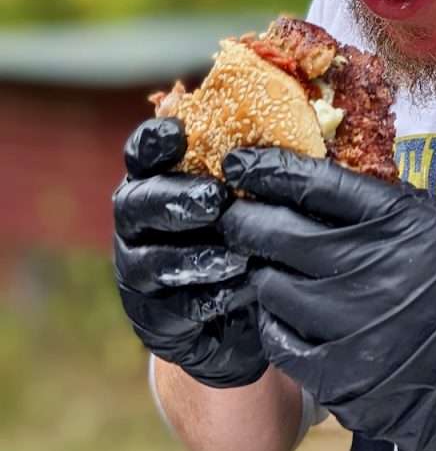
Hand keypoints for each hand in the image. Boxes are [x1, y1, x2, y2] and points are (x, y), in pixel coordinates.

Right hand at [113, 118, 266, 388]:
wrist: (252, 311)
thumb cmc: (254, 233)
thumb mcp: (255, 197)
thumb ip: (252, 170)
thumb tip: (284, 138)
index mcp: (157, 180)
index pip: (142, 154)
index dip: (153, 141)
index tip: (180, 132)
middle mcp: (138, 222)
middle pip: (135, 203)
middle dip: (173, 199)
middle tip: (216, 200)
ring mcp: (137, 271)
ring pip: (146, 261)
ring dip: (190, 257)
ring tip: (233, 257)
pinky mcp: (150, 318)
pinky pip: (169, 309)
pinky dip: (205, 300)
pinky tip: (239, 292)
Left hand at [220, 148, 435, 450]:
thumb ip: (392, 201)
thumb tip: (333, 177)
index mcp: (398, 225)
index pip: (313, 184)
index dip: (267, 168)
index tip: (242, 162)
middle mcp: (367, 272)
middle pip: (276, 232)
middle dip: (245, 216)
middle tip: (236, 211)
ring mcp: (348, 328)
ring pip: (269, 285)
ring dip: (260, 268)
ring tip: (264, 261)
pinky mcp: (338, 376)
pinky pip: (279, 339)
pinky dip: (274, 318)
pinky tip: (284, 308)